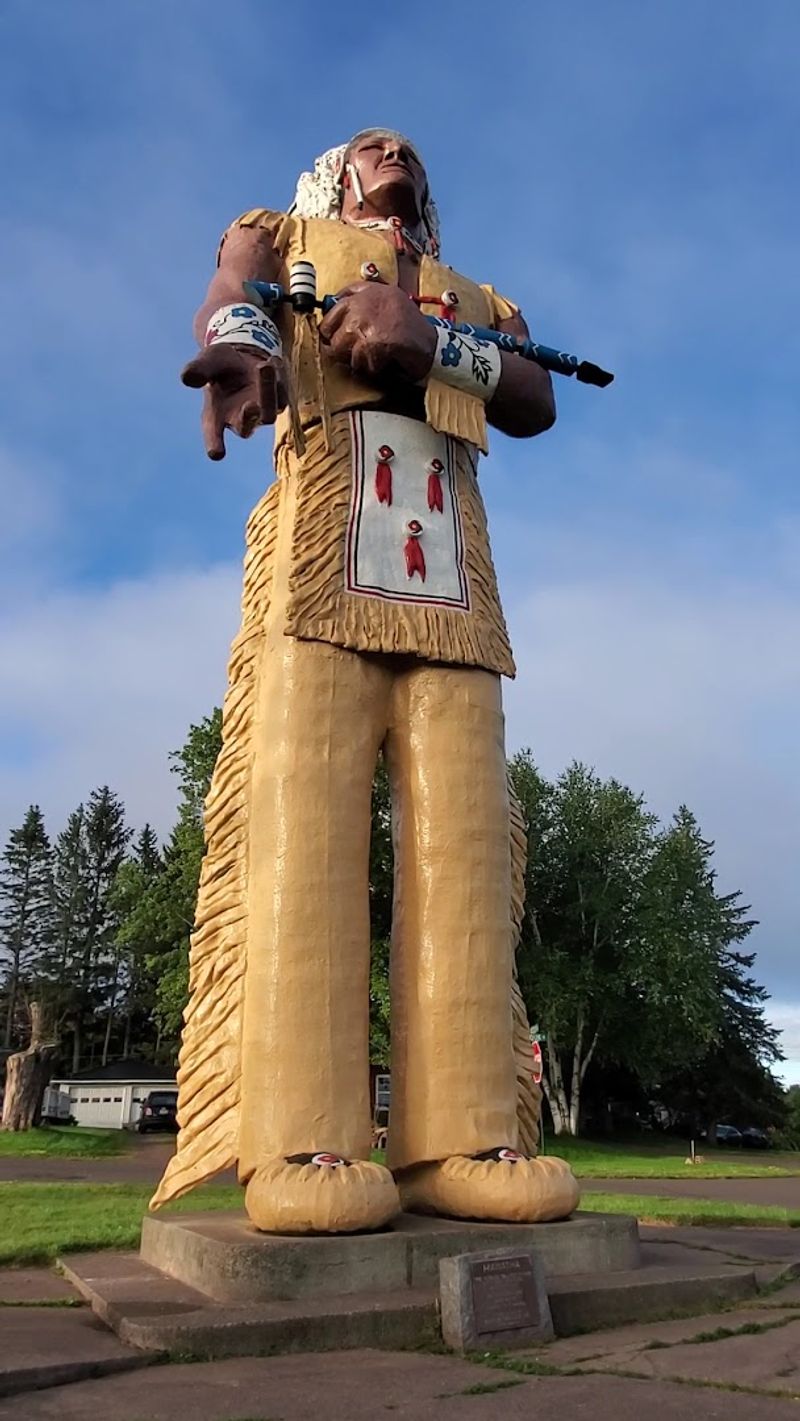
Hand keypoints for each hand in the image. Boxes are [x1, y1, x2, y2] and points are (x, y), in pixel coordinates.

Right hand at [181, 344, 285, 460]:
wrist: (242, 356)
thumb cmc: (219, 364)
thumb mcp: (207, 361)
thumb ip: (198, 370)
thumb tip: (186, 377)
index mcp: (216, 416)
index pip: (213, 433)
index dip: (214, 444)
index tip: (216, 453)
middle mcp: (240, 419)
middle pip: (246, 427)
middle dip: (249, 417)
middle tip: (250, 405)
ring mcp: (262, 411)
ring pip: (269, 410)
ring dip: (267, 389)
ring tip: (264, 365)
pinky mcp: (279, 399)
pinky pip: (282, 392)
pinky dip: (278, 376)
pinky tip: (272, 360)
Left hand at [318, 282, 435, 384]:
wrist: (433, 345)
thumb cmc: (411, 325)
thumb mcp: (387, 297)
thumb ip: (360, 295)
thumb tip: (333, 302)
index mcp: (366, 292)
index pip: (332, 312)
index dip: (332, 330)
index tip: (338, 340)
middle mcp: (363, 304)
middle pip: (331, 334)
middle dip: (343, 348)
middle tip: (361, 352)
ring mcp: (366, 323)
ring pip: (342, 352)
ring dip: (357, 360)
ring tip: (377, 356)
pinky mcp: (372, 343)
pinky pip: (359, 364)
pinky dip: (371, 368)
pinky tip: (385, 362)